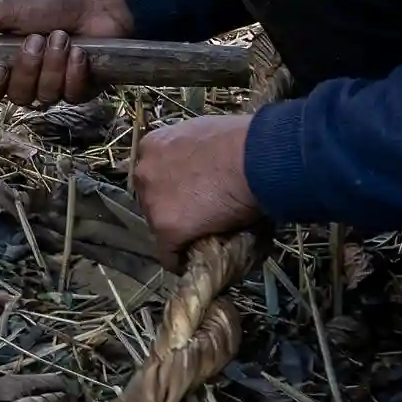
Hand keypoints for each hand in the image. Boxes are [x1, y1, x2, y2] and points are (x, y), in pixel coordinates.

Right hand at [0, 0, 135, 107]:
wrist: (97, 1)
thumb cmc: (52, 2)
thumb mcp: (12, 8)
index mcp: (8, 62)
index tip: (0, 66)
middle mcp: (29, 80)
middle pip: (17, 97)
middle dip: (29, 67)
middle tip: (38, 39)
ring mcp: (55, 87)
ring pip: (45, 96)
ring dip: (54, 64)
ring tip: (62, 37)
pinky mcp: (81, 91)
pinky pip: (71, 95)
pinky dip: (75, 70)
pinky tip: (80, 52)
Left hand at [130, 114, 260, 262]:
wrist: (256, 158)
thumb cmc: (244, 142)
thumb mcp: (208, 136)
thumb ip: (196, 152)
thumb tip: (209, 165)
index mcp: (153, 146)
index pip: (155, 174)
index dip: (172, 188)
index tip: (188, 196)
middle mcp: (144, 171)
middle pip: (152, 200)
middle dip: (171, 209)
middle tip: (197, 217)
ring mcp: (153, 201)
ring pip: (159, 227)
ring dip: (177, 234)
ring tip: (200, 240)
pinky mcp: (166, 228)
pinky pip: (169, 254)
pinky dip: (180, 261)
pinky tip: (193, 264)